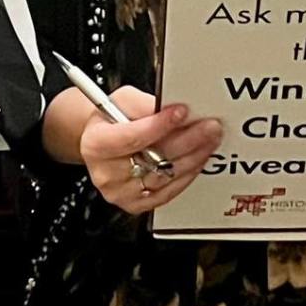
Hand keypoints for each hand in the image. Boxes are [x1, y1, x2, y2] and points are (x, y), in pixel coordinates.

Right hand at [79, 86, 223, 214]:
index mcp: (95, 144)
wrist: (103, 142)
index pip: (132, 136)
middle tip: (208, 125)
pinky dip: (188, 173)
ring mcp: (122, 193)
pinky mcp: (136, 204)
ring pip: (166, 176)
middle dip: (187, 139)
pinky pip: (169, 191)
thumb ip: (144, 104)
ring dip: (194, 156)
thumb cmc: (111, 120)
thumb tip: (171, 106)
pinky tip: (199, 157)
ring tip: (210, 138)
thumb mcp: (121, 101)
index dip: (160, 125)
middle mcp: (106, 173)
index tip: (182, 112)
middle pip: (154, 158)